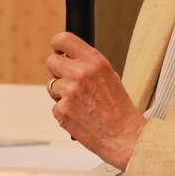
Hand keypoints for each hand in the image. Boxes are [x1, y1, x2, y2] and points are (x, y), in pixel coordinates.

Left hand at [46, 32, 147, 169]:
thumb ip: (88, 66)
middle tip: (69, 81)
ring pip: (51, 86)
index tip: (58, 50)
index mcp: (95, 61)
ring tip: (81, 103)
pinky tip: (79, 115)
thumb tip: (69, 59)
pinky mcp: (62, 110)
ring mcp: (69, 92)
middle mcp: (80, 73)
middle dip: (57, 71)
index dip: (57, 44)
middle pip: (51, 62)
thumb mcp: (110, 76)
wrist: (123, 135)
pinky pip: (55, 106)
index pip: (64, 39)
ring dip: (61, 93)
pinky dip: (64, 111)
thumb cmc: (119, 108)